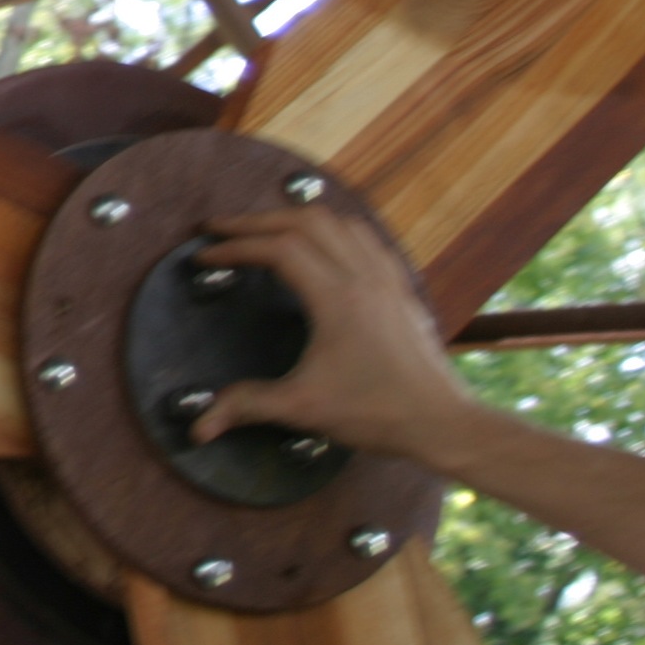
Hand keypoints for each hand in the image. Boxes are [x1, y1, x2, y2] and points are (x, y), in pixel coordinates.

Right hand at [188, 206, 478, 461]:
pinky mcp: (403, 291)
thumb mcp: (304, 408)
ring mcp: (389, 281)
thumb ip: (248, 405)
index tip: (205, 256)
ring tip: (267, 230)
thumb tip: (201, 426)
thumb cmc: (378, 412)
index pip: (278, 249)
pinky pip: (368, 240)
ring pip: (341, 223)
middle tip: (222, 229)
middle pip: (306, 222)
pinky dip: (337, 231)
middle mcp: (364, 278)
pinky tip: (325, 247)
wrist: (443, 424)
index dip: (234, 246)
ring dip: (297, 219)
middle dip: (257, 220)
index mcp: (338, 298)